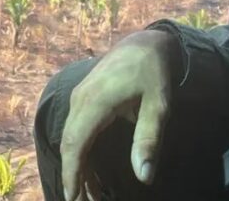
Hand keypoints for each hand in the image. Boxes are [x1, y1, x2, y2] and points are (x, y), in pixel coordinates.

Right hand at [60, 29, 178, 200]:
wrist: (145, 42)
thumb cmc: (153, 72)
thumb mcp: (159, 106)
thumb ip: (148, 139)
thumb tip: (144, 177)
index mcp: (95, 102)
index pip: (76, 144)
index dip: (73, 173)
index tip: (73, 197)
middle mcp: (81, 100)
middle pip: (70, 144)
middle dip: (74, 175)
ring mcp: (80, 97)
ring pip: (71, 137)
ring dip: (77, 165)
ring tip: (88, 193)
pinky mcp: (84, 98)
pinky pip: (76, 128)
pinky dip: (80, 151)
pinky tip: (90, 168)